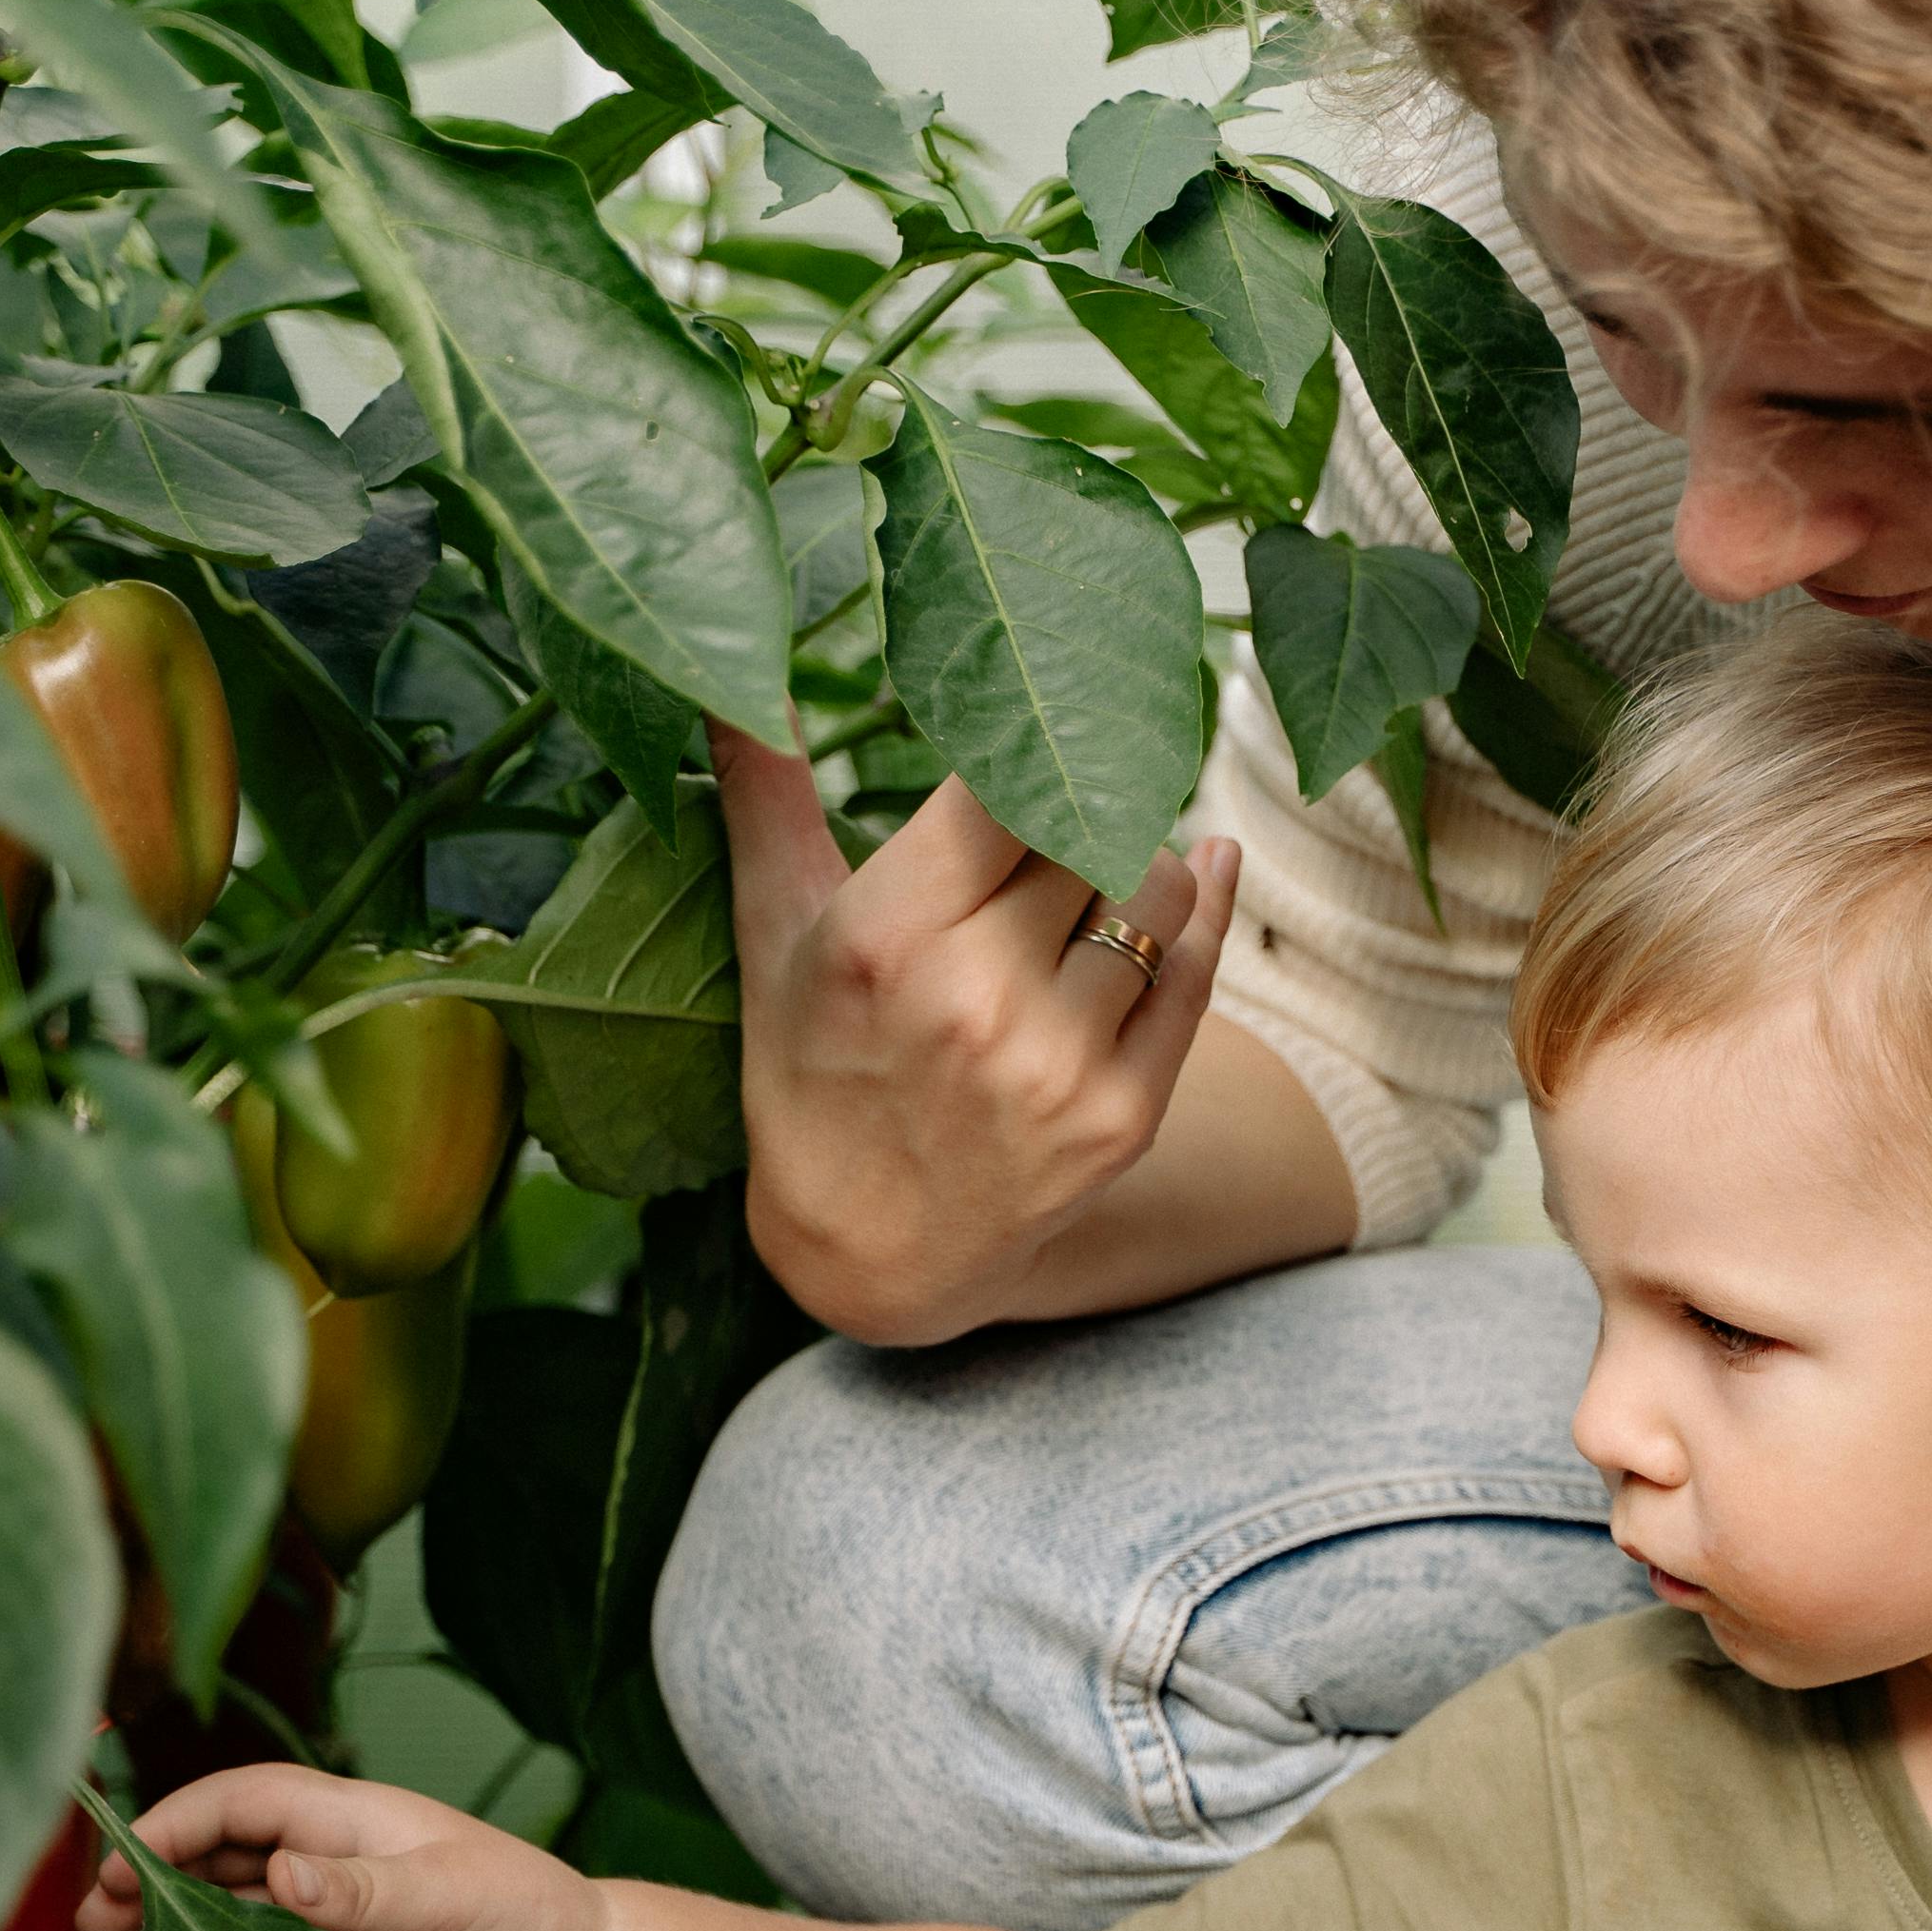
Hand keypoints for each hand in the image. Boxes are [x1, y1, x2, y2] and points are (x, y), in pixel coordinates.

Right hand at [77, 1765, 618, 1930]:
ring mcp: (334, 1922)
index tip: (120, 1874)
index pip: (242, 1803)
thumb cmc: (533, 1923)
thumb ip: (363, 1890)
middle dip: (149, 1894)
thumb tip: (279, 1875)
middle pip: (216, 1863)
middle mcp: (333, 1864)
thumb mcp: (451, 1899)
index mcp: (354, 1821)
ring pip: (226, 1927)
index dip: (174, 1826)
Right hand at [723, 725, 1242, 1342]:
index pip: (1004, 781)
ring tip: (1089, 870)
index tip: (1021, 726)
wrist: (869, 1249)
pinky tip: (1207, 862)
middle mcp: (977, 1000)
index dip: (1021, 746)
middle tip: (1051, 808)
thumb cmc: (810, 1065)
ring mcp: (1059, 1064)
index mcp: (886, 937)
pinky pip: (1198, 969)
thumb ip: (764, 796)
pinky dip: (1204, 907)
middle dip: (1070, 806)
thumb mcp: (772, 932)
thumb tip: (724, 681)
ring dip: (1135, 858)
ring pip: (1157, 885)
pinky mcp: (1124, 1114)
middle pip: (1085, 824)